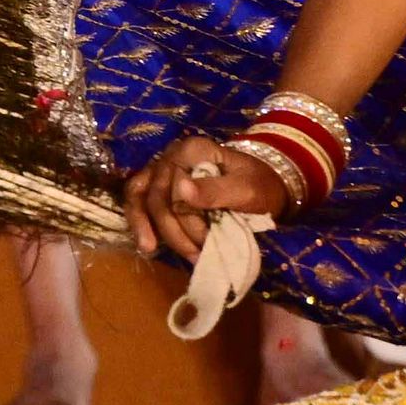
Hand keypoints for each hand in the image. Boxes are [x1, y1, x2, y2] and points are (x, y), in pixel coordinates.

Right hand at [123, 133, 291, 264]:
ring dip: (145, 226)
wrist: (266, 187)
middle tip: (196, 254)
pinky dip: (139, 222)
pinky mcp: (160, 188)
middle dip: (173, 229)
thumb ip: (215, 190)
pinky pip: (139, 202)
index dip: (186, 217)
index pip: (174, 186)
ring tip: (151, 250)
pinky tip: (146, 243)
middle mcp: (171, 156)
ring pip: (140, 197)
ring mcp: (162, 171)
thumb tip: (180, 188)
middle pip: (156, 196)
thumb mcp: (246, 189)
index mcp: (192, 151)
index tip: (208, 239)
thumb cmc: (259, 186)